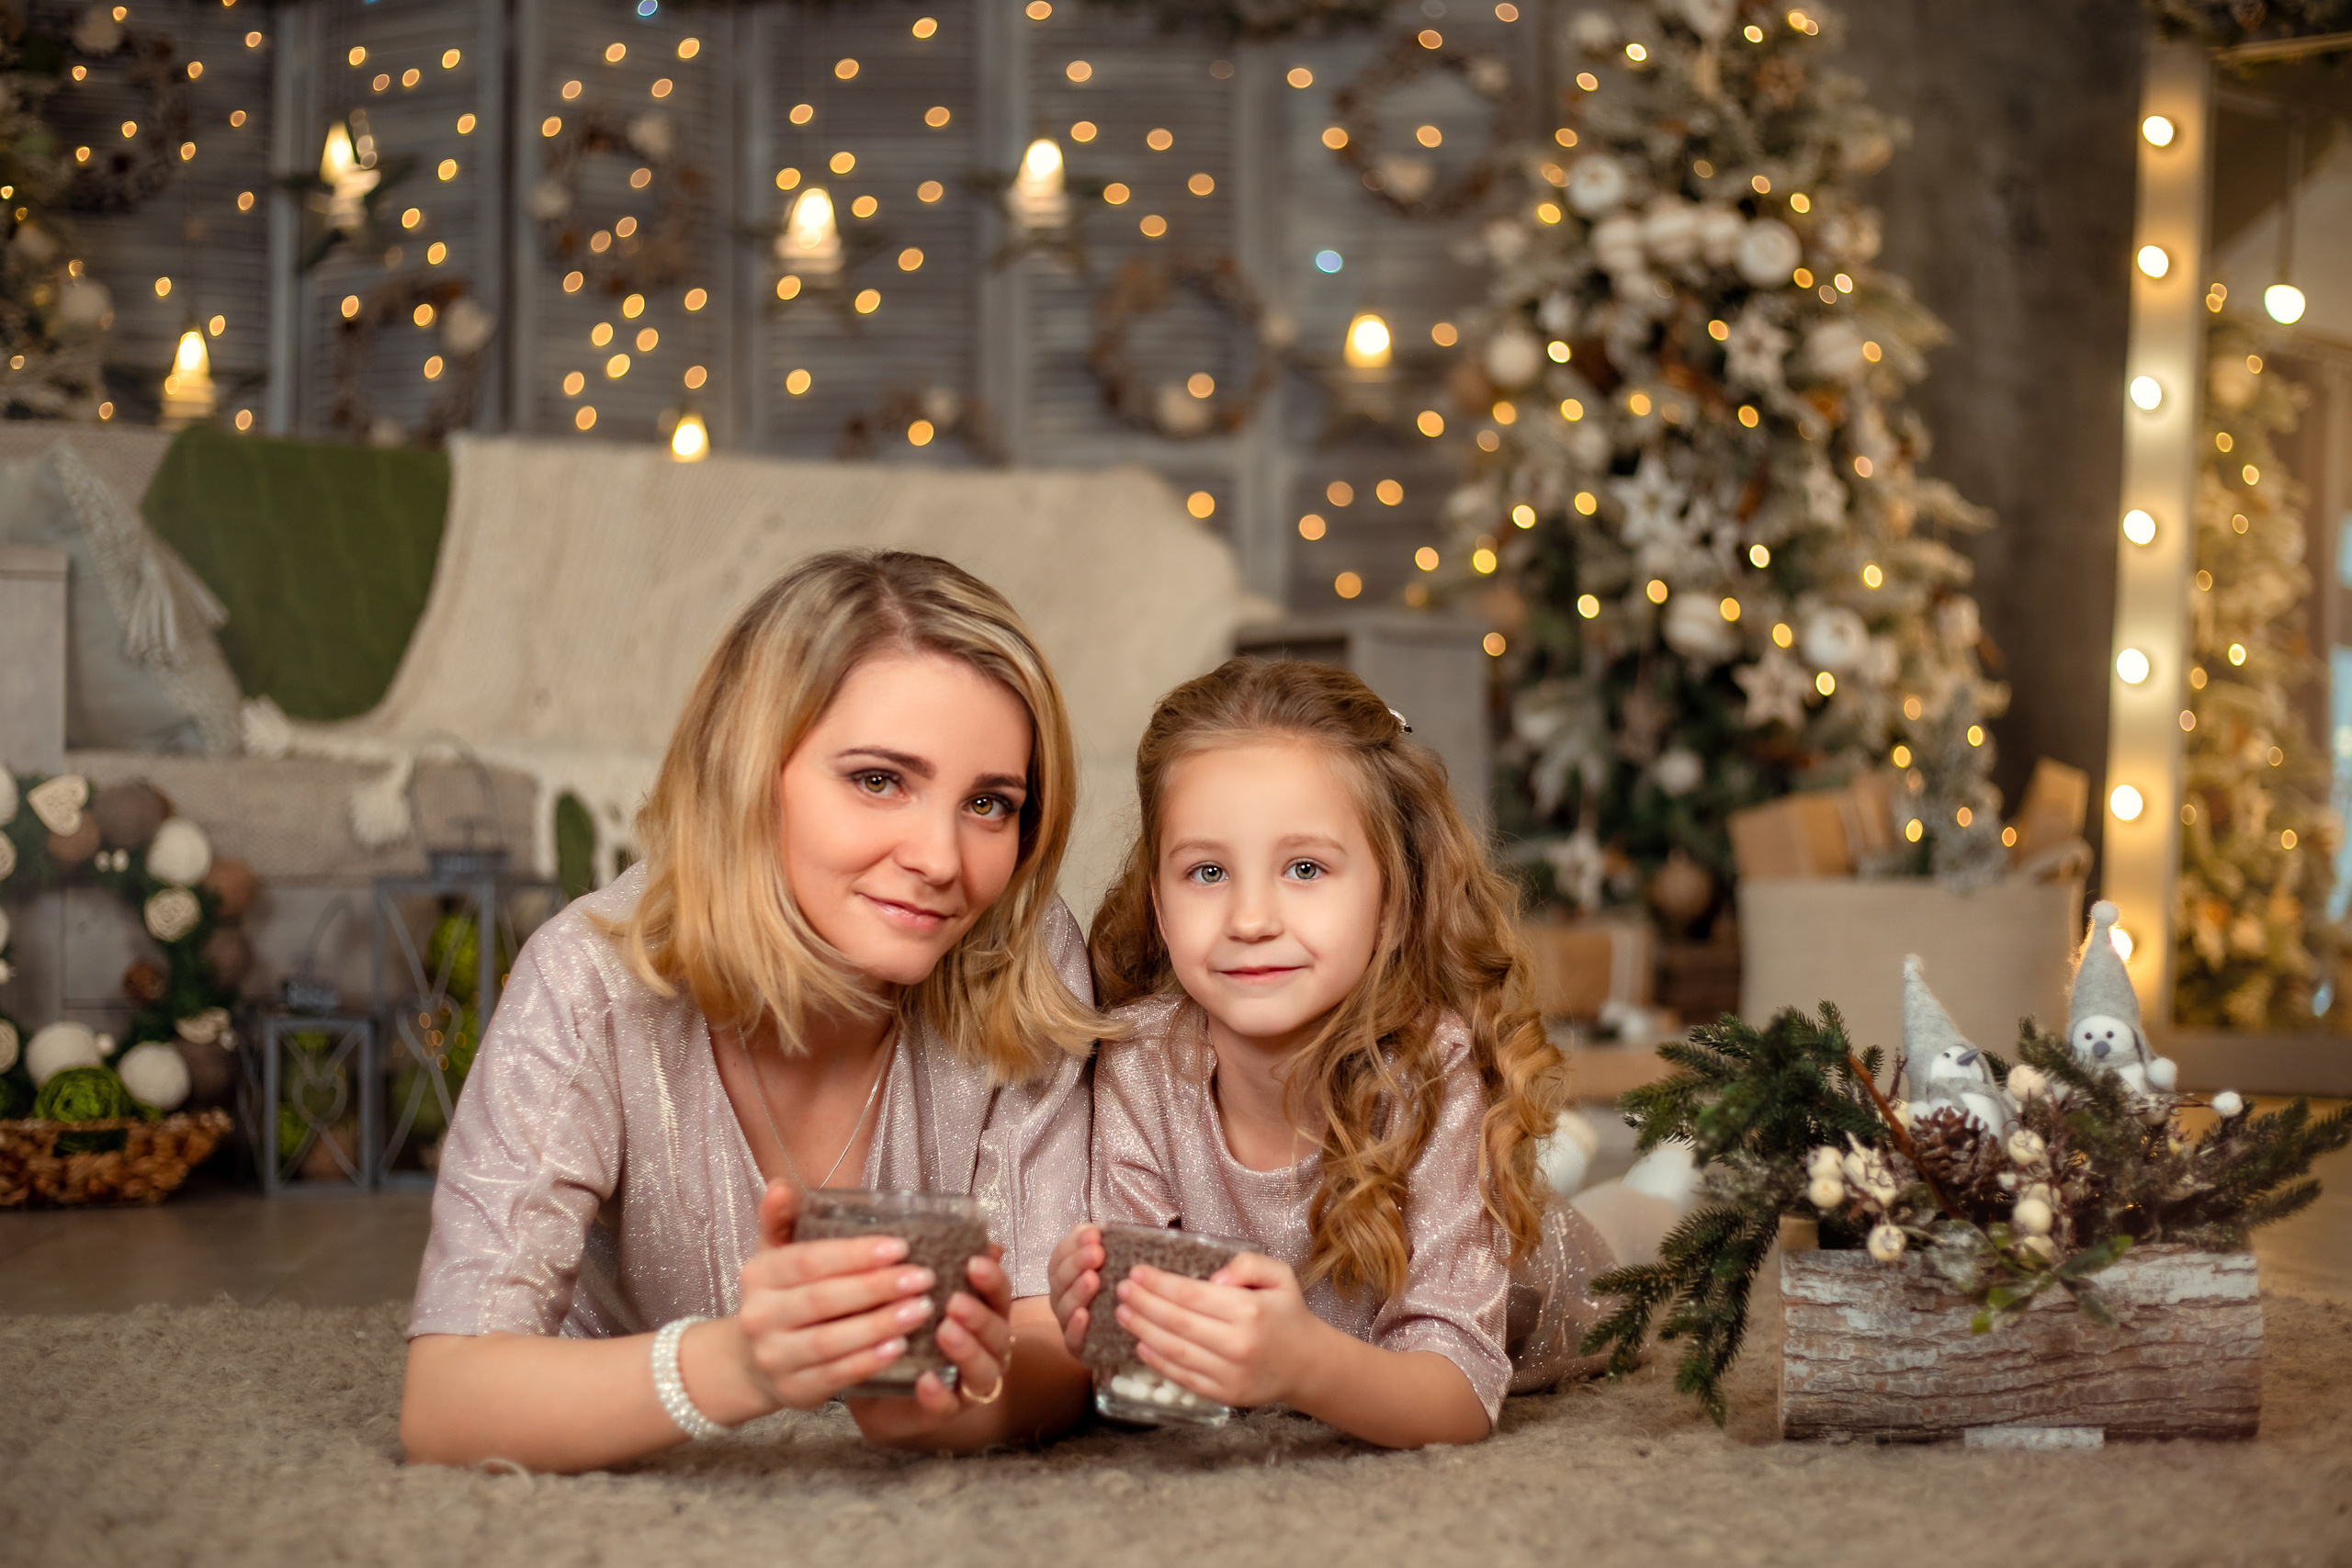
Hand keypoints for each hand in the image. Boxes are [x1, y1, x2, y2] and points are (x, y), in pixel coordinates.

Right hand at [731, 1181, 940, 1412]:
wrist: (750, 1361)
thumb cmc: (780, 1297)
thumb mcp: (775, 1256)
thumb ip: (780, 1220)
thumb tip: (782, 1185)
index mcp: (758, 1275)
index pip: (808, 1260)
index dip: (855, 1254)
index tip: (901, 1246)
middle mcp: (759, 1316)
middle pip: (823, 1300)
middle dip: (877, 1288)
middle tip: (923, 1277)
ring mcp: (774, 1357)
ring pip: (830, 1341)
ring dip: (879, 1325)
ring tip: (921, 1310)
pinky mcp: (793, 1390)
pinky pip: (835, 1377)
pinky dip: (868, 1362)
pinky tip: (899, 1347)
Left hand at [847, 1244, 1015, 1442]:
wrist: (879, 1386)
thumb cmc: (906, 1330)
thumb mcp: (916, 1294)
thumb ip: (942, 1267)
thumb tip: (979, 1239)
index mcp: (982, 1314)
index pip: (999, 1293)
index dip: (992, 1279)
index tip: (974, 1263)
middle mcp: (986, 1349)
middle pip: (998, 1332)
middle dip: (979, 1315)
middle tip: (954, 1302)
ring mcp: (969, 1383)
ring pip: (984, 1371)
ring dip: (967, 1351)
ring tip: (945, 1333)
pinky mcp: (944, 1411)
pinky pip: (949, 1407)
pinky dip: (939, 1396)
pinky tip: (925, 1382)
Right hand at [1045, 1224, 1103, 1356]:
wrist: (1115, 1333)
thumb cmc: (1110, 1290)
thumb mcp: (1108, 1265)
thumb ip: (1101, 1246)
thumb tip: (1103, 1229)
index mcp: (1063, 1272)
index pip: (1062, 1253)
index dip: (1075, 1242)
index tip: (1094, 1233)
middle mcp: (1060, 1295)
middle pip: (1061, 1276)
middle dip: (1078, 1262)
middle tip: (1097, 1253)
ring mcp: (1065, 1320)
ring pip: (1065, 1305)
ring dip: (1077, 1290)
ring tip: (1092, 1280)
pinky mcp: (1075, 1345)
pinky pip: (1071, 1336)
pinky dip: (1076, 1326)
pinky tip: (1084, 1315)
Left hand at [1116, 1251, 1326, 1410]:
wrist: (1306, 1363)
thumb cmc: (1287, 1314)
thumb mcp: (1280, 1275)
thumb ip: (1248, 1265)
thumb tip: (1214, 1278)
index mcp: (1250, 1311)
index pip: (1192, 1295)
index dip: (1159, 1283)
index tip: (1137, 1272)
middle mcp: (1238, 1345)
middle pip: (1177, 1322)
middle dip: (1143, 1304)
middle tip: (1122, 1290)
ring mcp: (1230, 1374)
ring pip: (1175, 1351)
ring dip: (1143, 1331)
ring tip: (1124, 1313)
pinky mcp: (1224, 1394)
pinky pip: (1183, 1377)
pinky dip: (1158, 1362)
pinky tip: (1141, 1345)